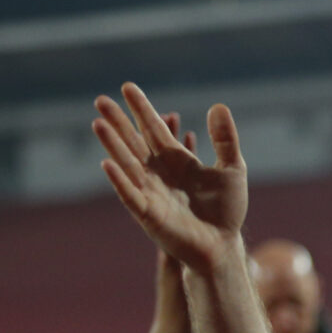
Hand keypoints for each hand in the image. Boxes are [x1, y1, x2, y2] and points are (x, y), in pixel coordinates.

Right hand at [94, 84, 246, 271]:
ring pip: (127, 164)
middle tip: (101, 100)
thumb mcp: (232, 169)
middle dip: (119, 122)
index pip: (154, 129)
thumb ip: (225, 140)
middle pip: (134, 142)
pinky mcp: (149, 215)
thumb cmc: (227, 210)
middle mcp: (159, 173)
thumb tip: (218, 105)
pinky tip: (107, 164)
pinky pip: (131, 195)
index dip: (142, 109)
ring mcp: (151, 192)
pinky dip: (120, 180)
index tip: (128, 87)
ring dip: (113, 144)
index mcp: (176, 159)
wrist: (223, 245)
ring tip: (98, 123)